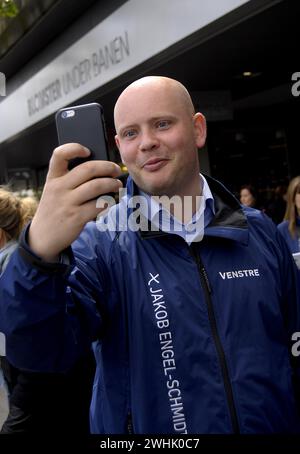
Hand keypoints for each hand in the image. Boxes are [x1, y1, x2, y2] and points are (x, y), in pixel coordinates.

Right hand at [28, 143, 122, 260]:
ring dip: (112, 184)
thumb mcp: (53, 191)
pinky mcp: (76, 217)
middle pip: (88, 169)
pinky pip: (98, 205)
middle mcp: (59, 188)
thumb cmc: (54, 210)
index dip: (74, 148)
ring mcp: (67, 203)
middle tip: (116, 170)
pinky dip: (108, 202)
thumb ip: (69, 180)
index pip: (59, 155)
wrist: (42, 238)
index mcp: (53, 178)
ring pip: (97, 186)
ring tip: (117, 185)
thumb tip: (99, 170)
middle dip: (107, 167)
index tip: (87, 150)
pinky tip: (110, 201)